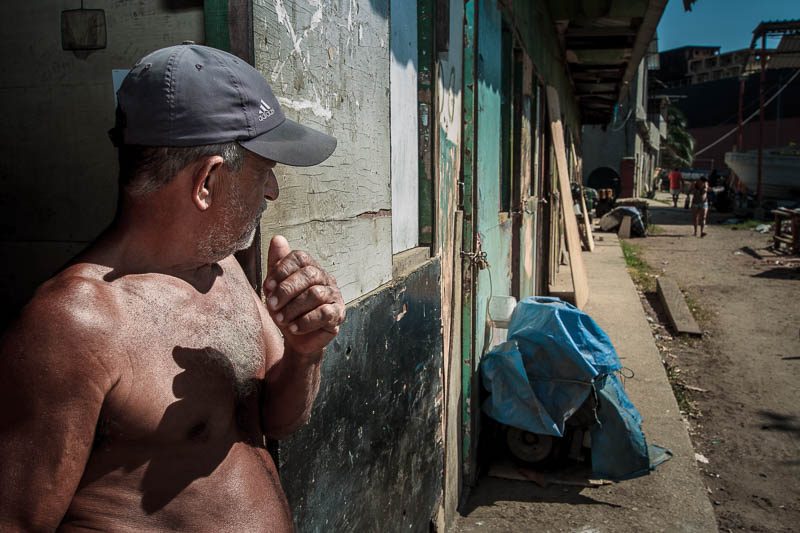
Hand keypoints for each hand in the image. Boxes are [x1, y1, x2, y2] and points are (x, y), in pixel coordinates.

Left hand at [263, 235, 344, 357]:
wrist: (297, 338)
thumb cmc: (287, 309)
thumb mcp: (276, 287)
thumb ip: (276, 264)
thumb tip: (277, 239)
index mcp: (310, 267)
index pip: (299, 257)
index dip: (282, 270)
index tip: (267, 287)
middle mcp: (325, 277)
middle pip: (309, 274)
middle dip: (286, 290)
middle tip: (271, 305)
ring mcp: (334, 295)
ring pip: (315, 294)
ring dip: (293, 308)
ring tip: (281, 319)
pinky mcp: (338, 314)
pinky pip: (324, 314)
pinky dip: (306, 321)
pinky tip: (294, 327)